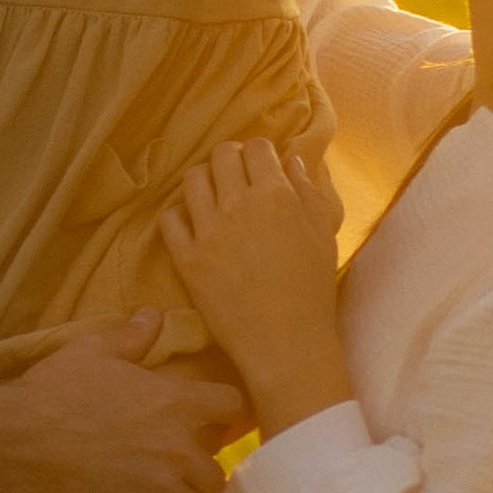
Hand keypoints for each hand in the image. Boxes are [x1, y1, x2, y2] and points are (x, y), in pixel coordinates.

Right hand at [0, 316, 242, 492]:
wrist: (15, 442)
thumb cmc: (52, 391)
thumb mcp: (92, 351)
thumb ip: (132, 336)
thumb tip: (154, 313)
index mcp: (175, 402)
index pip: (233, 406)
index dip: (224, 413)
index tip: (211, 420)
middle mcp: (177, 448)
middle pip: (217, 470)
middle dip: (198, 470)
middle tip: (175, 470)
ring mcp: (159, 489)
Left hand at [157, 141, 349, 438]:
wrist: (286, 345)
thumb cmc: (312, 292)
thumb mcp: (323, 235)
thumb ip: (307, 192)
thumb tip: (290, 159)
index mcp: (275, 196)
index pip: (256, 147)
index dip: (260, 153)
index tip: (261, 167)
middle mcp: (238, 206)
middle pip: (221, 155)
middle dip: (230, 160)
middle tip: (236, 179)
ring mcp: (208, 232)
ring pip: (192, 179)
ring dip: (204, 181)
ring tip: (213, 198)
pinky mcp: (187, 259)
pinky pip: (169, 219)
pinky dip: (179, 214)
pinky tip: (194, 224)